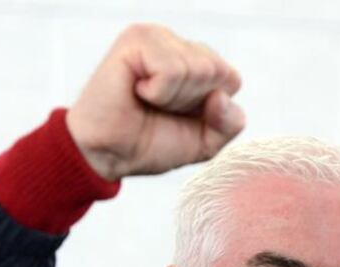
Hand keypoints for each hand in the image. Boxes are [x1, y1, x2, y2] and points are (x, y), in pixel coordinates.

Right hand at [66, 24, 244, 180]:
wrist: (108, 155)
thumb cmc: (149, 143)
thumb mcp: (204, 142)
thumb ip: (230, 124)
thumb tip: (220, 96)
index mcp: (196, 62)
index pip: (231, 80)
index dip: (210, 110)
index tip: (177, 116)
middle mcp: (178, 44)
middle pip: (218, 73)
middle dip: (191, 103)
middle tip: (158, 108)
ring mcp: (158, 38)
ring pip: (198, 69)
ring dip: (172, 98)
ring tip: (146, 99)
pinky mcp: (138, 39)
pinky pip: (173, 70)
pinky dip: (158, 92)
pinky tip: (136, 90)